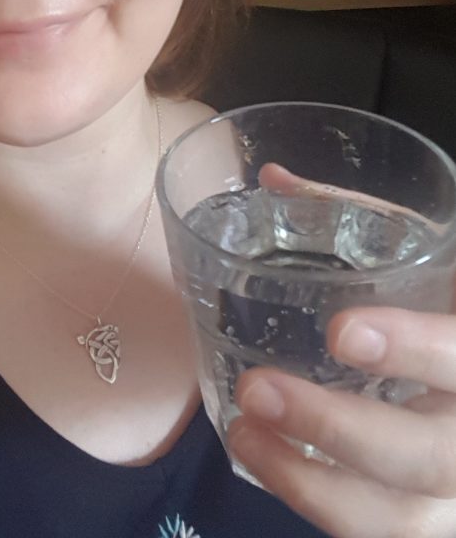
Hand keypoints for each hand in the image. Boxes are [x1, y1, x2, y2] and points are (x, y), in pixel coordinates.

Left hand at [225, 169, 455, 537]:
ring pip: (401, 519)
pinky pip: (375, 536)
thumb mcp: (422, 257)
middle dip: (338, 428)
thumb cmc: (439, 307)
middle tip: (256, 389)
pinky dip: (314, 503)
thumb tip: (272, 177)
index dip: (416, 350)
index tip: (341, 332)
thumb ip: (358, 218)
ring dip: (310, 483)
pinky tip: (263, 461)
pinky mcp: (424, 524)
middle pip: (432, 456)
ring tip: (242, 431)